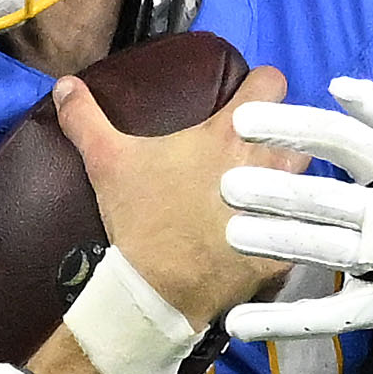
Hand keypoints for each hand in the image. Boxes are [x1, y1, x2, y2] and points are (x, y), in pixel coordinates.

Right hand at [58, 65, 300, 324]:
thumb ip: (85, 117)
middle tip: (254, 152)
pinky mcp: (287, 250)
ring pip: (308, 178)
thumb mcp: (106, 162)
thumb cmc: (139, 218)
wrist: (156, 291)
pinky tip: (267, 234)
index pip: (273, 82)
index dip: (261, 88)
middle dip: (282, 136)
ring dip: (291, 180)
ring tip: (266, 192)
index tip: (247, 103)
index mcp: (231, 134)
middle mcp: (267, 164)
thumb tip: (64, 82)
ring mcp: (281, 208)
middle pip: (298, 131)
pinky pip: (301, 229)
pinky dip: (288, 230)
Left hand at [220, 77, 372, 350]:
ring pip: (326, 251)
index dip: (294, 128)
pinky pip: (330, 315)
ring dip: (276, 243)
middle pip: (328, 200)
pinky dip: (285, 322)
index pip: (344, 141)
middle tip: (226, 183)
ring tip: (231, 233)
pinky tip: (240, 322)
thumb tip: (339, 88)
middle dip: (276, 191)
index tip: (243, 122)